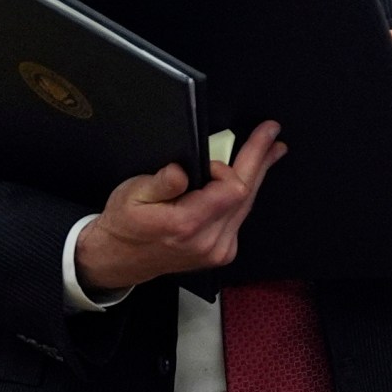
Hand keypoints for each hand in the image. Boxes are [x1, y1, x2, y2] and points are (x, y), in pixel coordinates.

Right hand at [74, 122, 285, 291]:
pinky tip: (249, 177)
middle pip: (246, 195)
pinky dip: (244, 194)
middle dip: (259, 159)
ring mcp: (219, 250)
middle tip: (271, 132)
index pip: (232, 189)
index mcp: (187, 226)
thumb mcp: (131, 195)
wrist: (120, 259)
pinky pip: (241, 216)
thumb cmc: (125, 224)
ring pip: (247, 205)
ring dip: (257, 174)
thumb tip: (181, 170)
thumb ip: (160, 183)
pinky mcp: (222, 252)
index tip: (210, 161)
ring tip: (270, 150)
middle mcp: (209, 242)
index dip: (226, 168)